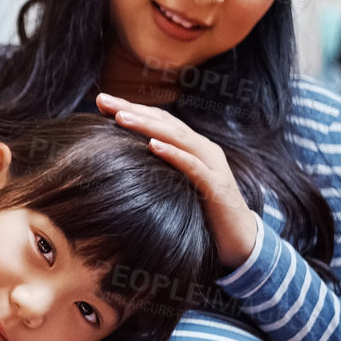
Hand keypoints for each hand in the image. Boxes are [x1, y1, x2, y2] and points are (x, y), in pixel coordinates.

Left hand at [95, 92, 260, 270]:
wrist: (241, 240)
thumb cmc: (202, 212)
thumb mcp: (175, 186)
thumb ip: (156, 170)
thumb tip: (119, 163)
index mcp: (192, 147)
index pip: (159, 120)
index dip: (132, 108)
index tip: (100, 101)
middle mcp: (204, 150)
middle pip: (165, 122)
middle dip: (133, 109)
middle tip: (102, 99)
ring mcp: (213, 166)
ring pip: (179, 138)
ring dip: (148, 126)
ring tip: (121, 116)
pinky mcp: (217, 188)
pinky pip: (194, 168)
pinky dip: (174, 155)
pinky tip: (153, 146)